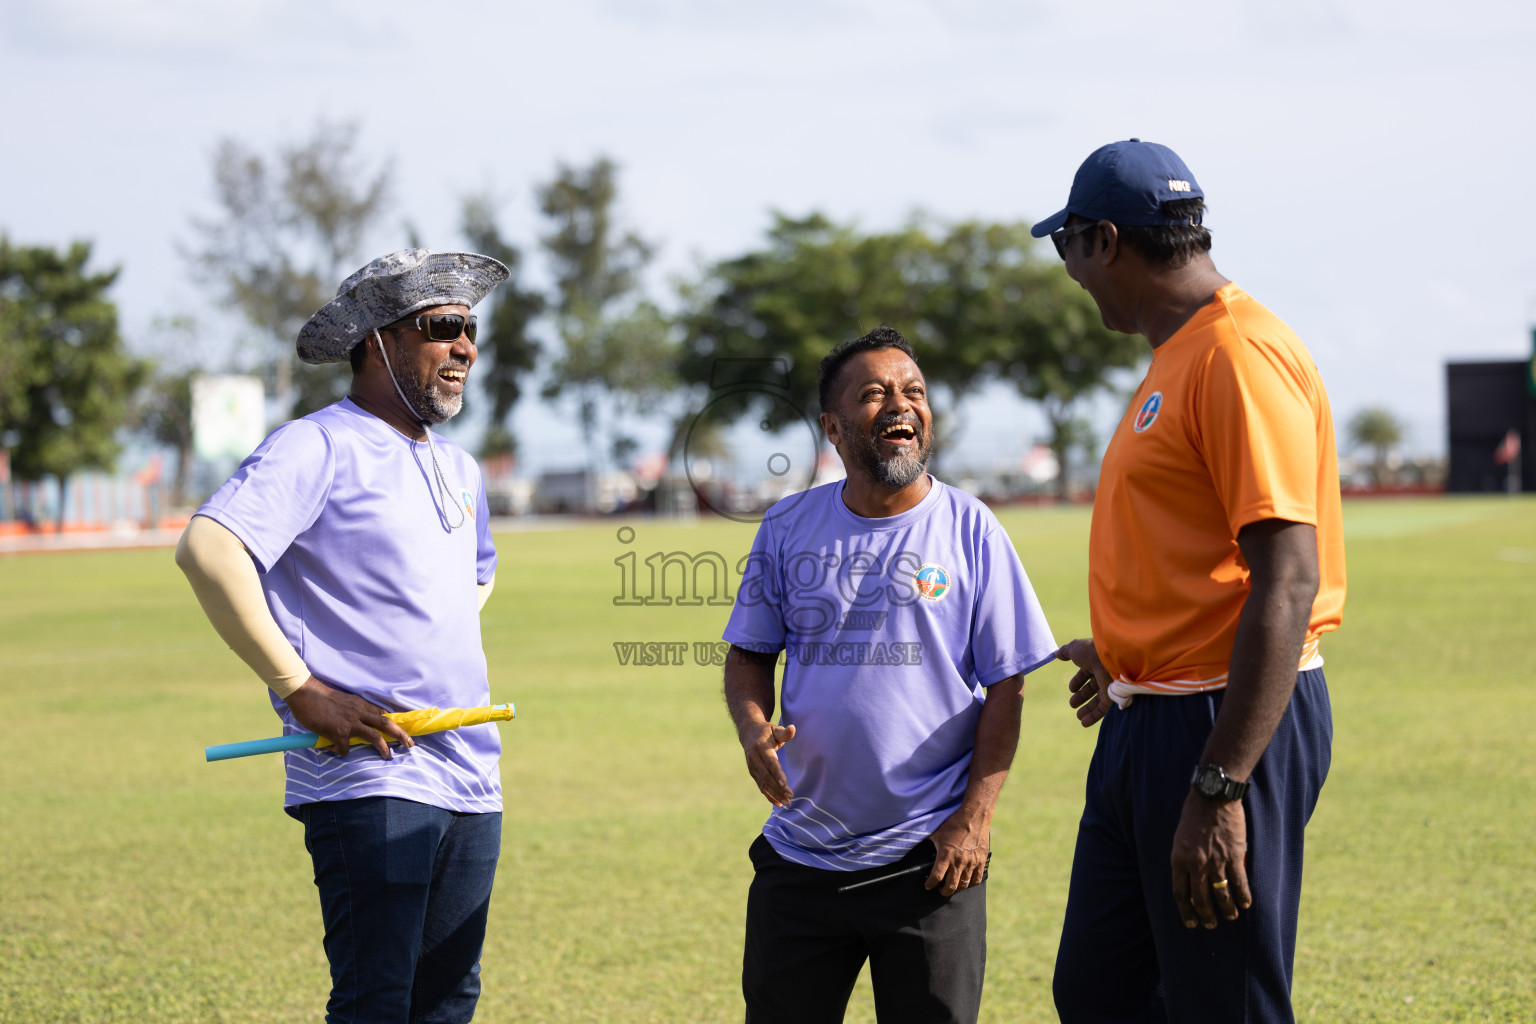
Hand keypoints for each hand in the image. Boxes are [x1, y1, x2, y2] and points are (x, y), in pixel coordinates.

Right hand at [282, 676, 413, 759]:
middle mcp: (359, 713)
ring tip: (388, 756)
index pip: (382, 713)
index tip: (401, 730)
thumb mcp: (344, 700)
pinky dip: (341, 752)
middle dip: (401, 734)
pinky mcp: (338, 732)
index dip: (393, 723)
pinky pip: (344, 749)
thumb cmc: (321, 697)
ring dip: (384, 748)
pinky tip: (334, 750)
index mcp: (360, 704)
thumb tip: (356, 721)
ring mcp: (350, 723)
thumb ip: (353, 709)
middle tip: (410, 744)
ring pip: (374, 737)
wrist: (306, 693)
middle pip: (386, 724)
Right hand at [739, 720, 795, 806]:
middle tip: (791, 796)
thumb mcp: (775, 729)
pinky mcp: (752, 773)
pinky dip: (769, 796)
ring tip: (787, 803)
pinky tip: (778, 803)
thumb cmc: (767, 731)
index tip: (785, 783)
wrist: (748, 733)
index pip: (770, 762)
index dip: (777, 773)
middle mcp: (754, 758)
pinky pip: (761, 786)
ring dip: (775, 794)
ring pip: (763, 783)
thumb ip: (784, 732)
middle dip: (778, 788)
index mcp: (760, 747)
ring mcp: (752, 767)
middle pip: (767, 776)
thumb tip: (793, 728)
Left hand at [925, 807, 989, 896]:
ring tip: (952, 886)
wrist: (974, 816)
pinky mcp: (981, 861)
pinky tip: (966, 882)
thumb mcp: (936, 832)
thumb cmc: (953, 823)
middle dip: (943, 891)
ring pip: (963, 885)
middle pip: (950, 886)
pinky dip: (970, 884)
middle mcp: (958, 861)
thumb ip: (928, 843)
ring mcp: (971, 862)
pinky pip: (976, 879)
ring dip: (956, 888)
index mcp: (945, 854)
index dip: (930, 884)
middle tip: (940, 890)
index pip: (936, 877)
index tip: (928, 886)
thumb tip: (914, 844)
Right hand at [1057, 638, 1113, 727]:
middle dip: (1082, 696)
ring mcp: (1109, 686)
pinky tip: (1084, 723)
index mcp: (1096, 662)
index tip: (1071, 689)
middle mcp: (1104, 674)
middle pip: (1092, 688)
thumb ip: (1066, 651)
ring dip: (1088, 709)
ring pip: (1098, 700)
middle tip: (1072, 704)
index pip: (1086, 674)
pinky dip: (1093, 716)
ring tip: (1078, 717)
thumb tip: (1056, 653)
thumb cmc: (1092, 652)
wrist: (1111, 659)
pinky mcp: (1113, 697)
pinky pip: (1103, 709)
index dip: (1078, 681)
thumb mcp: (1075, 649)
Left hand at [1170, 791, 1250, 928]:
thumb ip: (1183, 859)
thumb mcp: (1180, 838)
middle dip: (1205, 915)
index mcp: (1178, 859)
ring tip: (1229, 916)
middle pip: (1200, 898)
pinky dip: (1243, 896)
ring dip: (1226, 909)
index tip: (1190, 922)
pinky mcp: (1233, 856)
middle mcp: (1195, 864)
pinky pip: (1239, 882)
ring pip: (1221, 894)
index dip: (1186, 911)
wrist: (1212, 797)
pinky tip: (1245, 904)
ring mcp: (1215, 862)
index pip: (1180, 893)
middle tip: (1210, 924)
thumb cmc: (1194, 815)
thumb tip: (1189, 879)